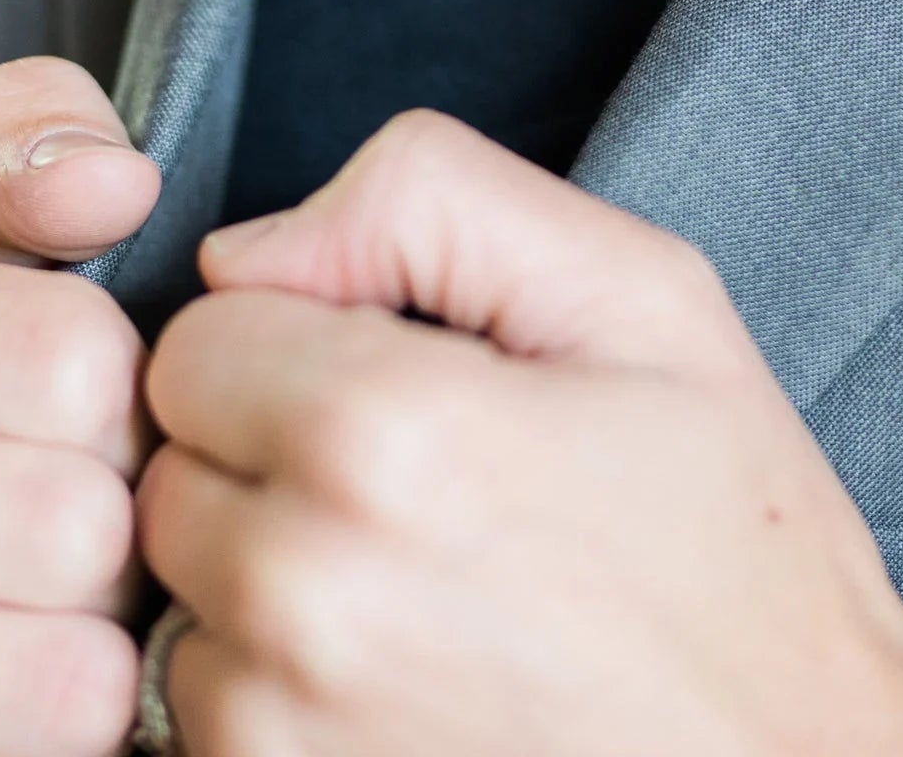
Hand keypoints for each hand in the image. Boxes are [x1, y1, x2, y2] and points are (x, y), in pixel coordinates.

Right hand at [0, 54, 162, 756]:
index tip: (76, 407)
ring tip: (55, 605)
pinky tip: (18, 692)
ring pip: (60, 660)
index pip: (69, 357)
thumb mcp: (6, 249)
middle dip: (118, 524)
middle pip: (69, 517)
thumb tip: (104, 183)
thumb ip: (44, 150)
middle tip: (76, 521)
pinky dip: (64, 739)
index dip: (125, 389)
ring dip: (102, 640)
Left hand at [139, 109, 902, 756]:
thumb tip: (251, 251)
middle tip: (426, 482)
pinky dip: (281, 683)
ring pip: (181, 592)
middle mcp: (303, 593)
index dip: (298, 337)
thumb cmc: (731, 534)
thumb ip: (432, 198)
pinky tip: (409, 670)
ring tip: (427, 584)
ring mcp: (281, 731)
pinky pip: (203, 712)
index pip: (199, 336)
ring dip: (269, 575)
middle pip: (172, 465)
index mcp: (385, 432)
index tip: (398, 376)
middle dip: (271, 450)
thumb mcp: (639, 293)